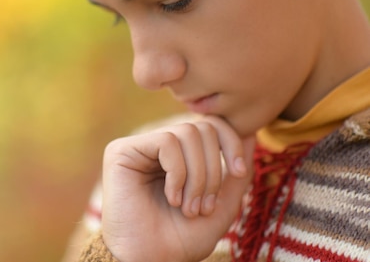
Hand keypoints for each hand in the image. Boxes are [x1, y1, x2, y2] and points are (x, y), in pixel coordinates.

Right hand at [100, 116, 254, 261]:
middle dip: (213, 169)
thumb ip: (236, 173)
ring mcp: (138, 146)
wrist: (151, 261)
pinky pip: (166, 142)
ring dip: (197, 176)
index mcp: (178, 155)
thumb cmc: (182, 239)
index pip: (210, 125)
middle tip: (205, 206)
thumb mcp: (222, 205)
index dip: (230, 142)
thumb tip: (250, 133)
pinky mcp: (121, 151)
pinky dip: (178, 173)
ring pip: (186, 133)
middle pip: (202, 127)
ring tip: (189, 207)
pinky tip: (172, 198)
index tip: (239, 172)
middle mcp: (156, 146)